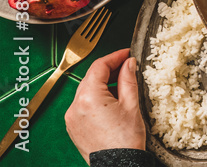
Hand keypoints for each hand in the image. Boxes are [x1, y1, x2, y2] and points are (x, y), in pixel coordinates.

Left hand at [65, 49, 144, 163]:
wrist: (118, 164)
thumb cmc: (125, 139)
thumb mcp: (131, 104)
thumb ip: (128, 79)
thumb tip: (128, 63)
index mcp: (89, 97)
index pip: (99, 66)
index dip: (115, 57)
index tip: (127, 54)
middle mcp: (75, 106)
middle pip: (91, 77)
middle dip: (109, 70)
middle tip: (127, 67)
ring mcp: (71, 117)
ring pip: (86, 90)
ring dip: (102, 84)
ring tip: (121, 85)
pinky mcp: (73, 126)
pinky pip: (83, 104)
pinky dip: (95, 98)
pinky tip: (111, 101)